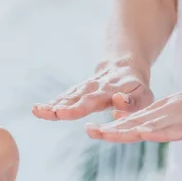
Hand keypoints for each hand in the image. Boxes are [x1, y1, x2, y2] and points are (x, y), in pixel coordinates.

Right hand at [32, 60, 153, 120]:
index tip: (72, 111)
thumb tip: (118, 103)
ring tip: (39, 112)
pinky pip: (62, 98)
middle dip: (67, 107)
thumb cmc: (136, 87)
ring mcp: (84, 89)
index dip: (83, 105)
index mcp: (112, 90)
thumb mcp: (143, 95)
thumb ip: (134, 101)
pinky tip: (37, 111)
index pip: (97, 99)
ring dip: (54, 106)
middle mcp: (95, 88)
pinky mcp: (76, 92)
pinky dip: (51, 105)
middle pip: (79, 99)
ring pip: (67, 98)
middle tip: (56, 114)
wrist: (123, 66)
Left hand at [85, 65, 181, 142]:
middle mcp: (169, 112)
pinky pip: (178, 129)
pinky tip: (146, 134)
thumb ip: (166, 121)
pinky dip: (160, 132)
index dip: (113, 126)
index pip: (134, 120)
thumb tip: (147, 130)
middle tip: (90, 131)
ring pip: (152, 125)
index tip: (92, 130)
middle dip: (113, 129)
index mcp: (165, 110)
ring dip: (129, 130)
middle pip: (137, 122)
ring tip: (108, 134)